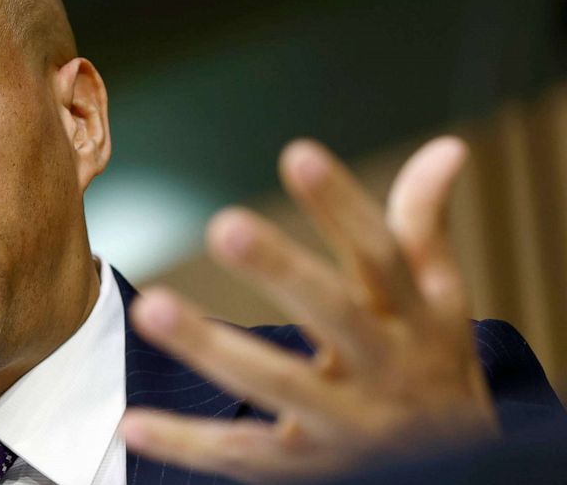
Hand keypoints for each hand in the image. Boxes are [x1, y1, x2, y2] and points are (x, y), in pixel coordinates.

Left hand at [119, 136, 499, 482]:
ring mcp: (344, 424)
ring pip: (276, 384)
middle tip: (226, 224)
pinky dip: (188, 443)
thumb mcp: (441, 300)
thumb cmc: (434, 365)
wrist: (464, 472)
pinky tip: (134, 423)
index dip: (342, 206)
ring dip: (211, 347)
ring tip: (150, 307)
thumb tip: (446, 147)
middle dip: (281, 270)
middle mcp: (384, 368)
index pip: (379, 255)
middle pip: (332, 314)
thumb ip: (424, 227)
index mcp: (414, 318)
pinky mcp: (308, 468)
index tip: (298, 155)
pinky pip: (243, 454)